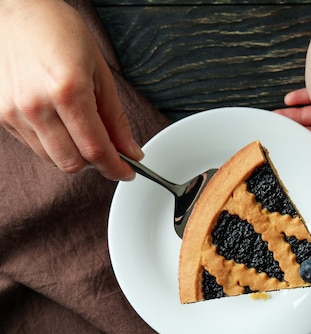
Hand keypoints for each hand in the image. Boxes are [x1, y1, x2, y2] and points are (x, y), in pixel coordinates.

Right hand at [0, 0, 141, 180]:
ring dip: (75, 155)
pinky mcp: (2, 115)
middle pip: (73, 163)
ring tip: (86, 133)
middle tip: (110, 151)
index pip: (96, 150)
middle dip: (97, 163)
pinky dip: (55, 145)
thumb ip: (115, 118)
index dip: (116, 168)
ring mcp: (14, 112)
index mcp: (67, 92)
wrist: (18, 10)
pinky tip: (62, 124)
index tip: (128, 172)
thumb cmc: (60, 32)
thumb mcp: (100, 73)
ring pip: (53, 159)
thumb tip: (130, 150)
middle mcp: (36, 106)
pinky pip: (35, 147)